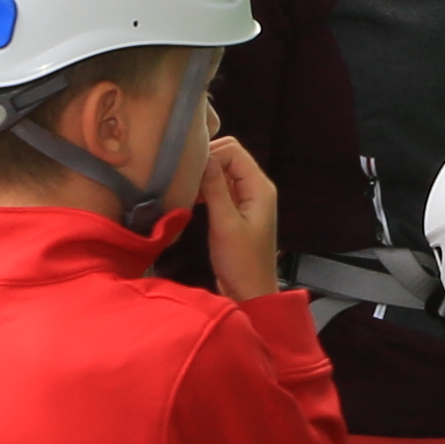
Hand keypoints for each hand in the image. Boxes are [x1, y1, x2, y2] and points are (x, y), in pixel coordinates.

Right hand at [196, 132, 283, 299]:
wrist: (250, 293)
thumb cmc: (242, 264)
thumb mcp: (225, 224)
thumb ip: (215, 189)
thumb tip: (203, 158)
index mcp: (260, 187)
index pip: (233, 150)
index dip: (210, 154)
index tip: (188, 170)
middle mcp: (256, 188)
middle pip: (228, 156)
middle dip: (206, 162)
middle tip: (184, 178)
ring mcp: (247, 199)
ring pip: (223, 172)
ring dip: (204, 176)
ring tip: (186, 189)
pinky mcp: (237, 210)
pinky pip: (220, 188)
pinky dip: (205, 189)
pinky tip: (192, 200)